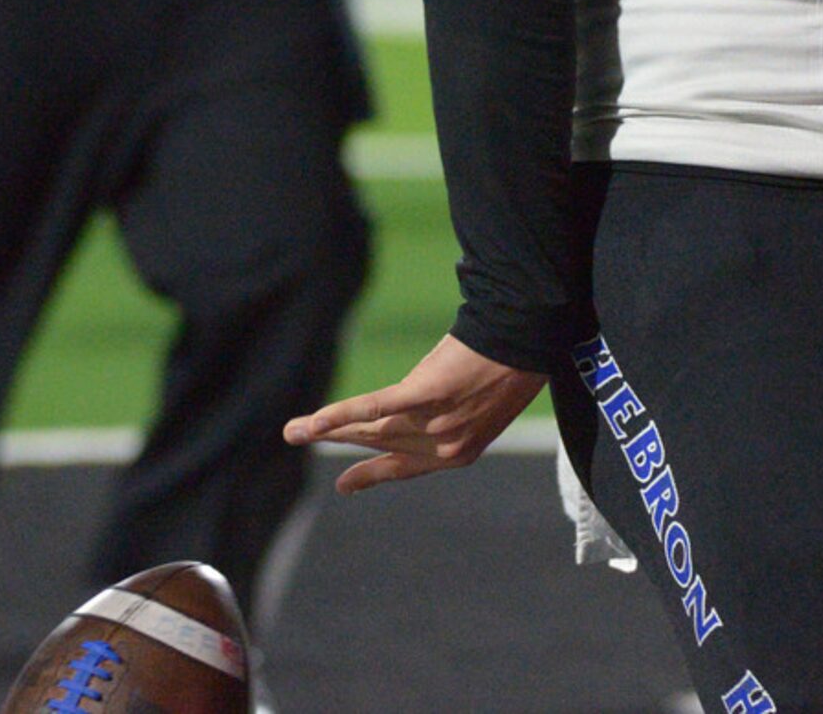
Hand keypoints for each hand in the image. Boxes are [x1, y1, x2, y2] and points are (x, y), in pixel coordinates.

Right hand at [282, 334, 545, 495]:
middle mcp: (443, 446)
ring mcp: (433, 422)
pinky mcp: (423, 394)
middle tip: (299, 435)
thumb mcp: (492, 399)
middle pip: (379, 441)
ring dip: (327, 428)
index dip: (373, 474)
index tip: (345, 483)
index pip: (405, 466)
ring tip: (293, 431)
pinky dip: (340, 416)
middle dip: (339, 441)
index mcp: (459, 452)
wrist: (529, 338)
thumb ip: (460, 409)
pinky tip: (313, 423)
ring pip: (371, 426)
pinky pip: (374, 408)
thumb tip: (439, 397)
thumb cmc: (517, 361)